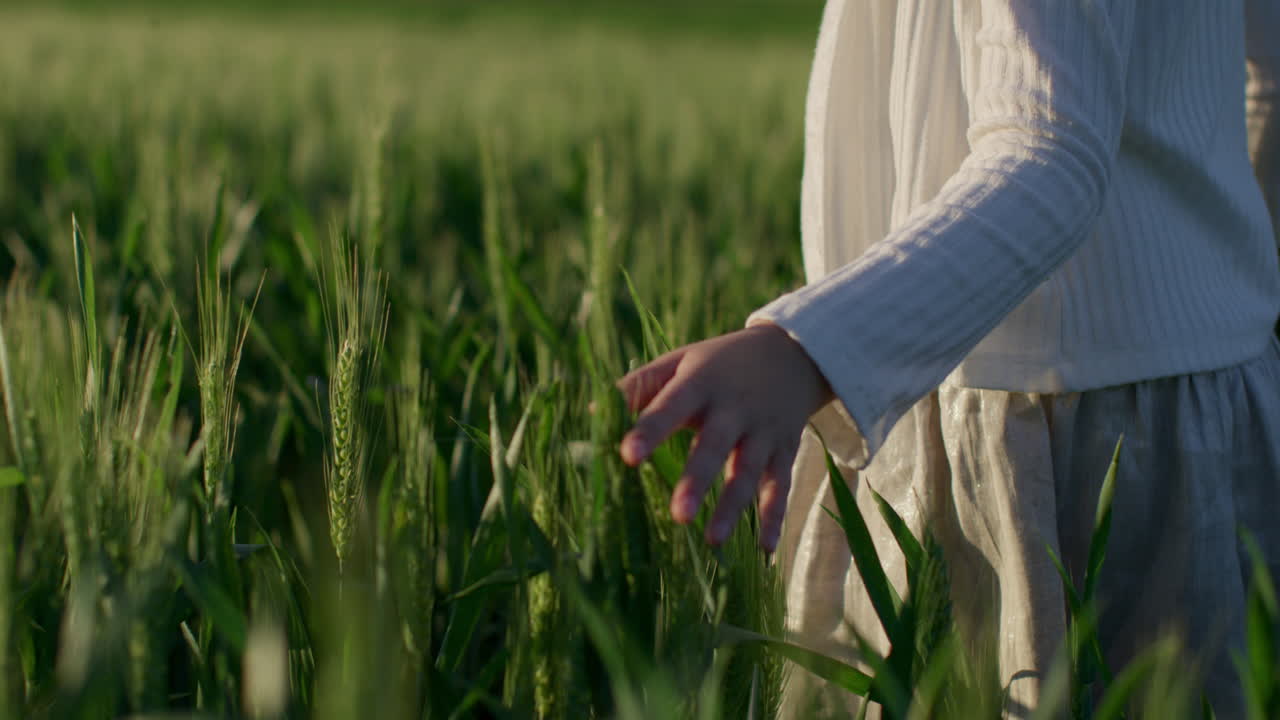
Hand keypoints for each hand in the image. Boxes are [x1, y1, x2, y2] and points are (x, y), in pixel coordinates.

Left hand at [615, 323, 833, 551]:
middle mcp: (734, 408)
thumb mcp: (680, 362)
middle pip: (714, 445)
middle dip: (697, 480)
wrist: (790, 354)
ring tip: (712, 540)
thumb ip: (640, 386)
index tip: (627, 455)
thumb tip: (595, 413)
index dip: (650, 430)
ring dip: (733, 506)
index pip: (671, 405)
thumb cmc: (718, 365)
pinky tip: (765, 549)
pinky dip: (775, 516)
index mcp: (700, 383)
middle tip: (679, 515)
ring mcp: (763, 430)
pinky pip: (780, 486)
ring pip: (748, 471)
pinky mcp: (783, 450)